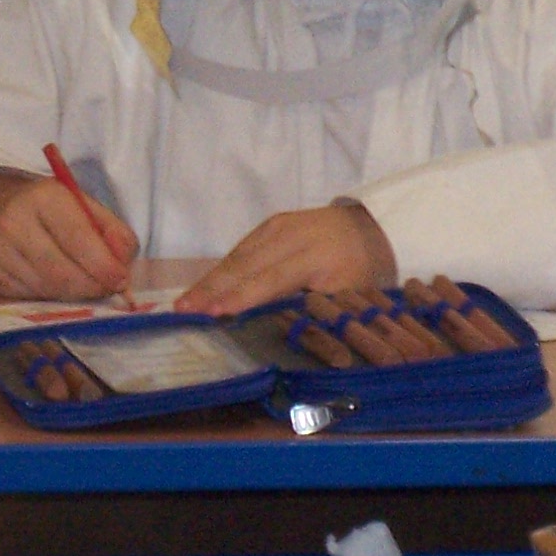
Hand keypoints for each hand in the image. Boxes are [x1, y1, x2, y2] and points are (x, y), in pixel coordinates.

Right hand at [0, 177, 137, 299]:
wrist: (4, 210)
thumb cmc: (56, 211)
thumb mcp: (89, 208)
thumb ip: (115, 233)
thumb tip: (121, 267)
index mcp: (44, 197)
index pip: (76, 236)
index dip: (101, 263)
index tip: (121, 280)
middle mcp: (14, 222)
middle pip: (59, 271)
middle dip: (91, 286)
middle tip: (108, 289)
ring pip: (46, 289)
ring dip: (73, 294)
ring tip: (85, 284)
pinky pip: (30, 298)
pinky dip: (52, 297)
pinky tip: (57, 283)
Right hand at [175, 202, 394, 316]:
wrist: (373, 226)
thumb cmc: (363, 270)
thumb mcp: (349, 296)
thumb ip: (314, 312)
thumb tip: (280, 334)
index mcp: (315, 256)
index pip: (271, 280)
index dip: (241, 297)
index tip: (213, 313)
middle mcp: (292, 235)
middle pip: (246, 264)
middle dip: (212, 288)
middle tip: (182, 310)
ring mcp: (279, 225)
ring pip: (239, 254)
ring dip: (210, 279)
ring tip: (184, 302)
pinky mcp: (273, 222)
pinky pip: (243, 246)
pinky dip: (223, 267)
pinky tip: (205, 285)